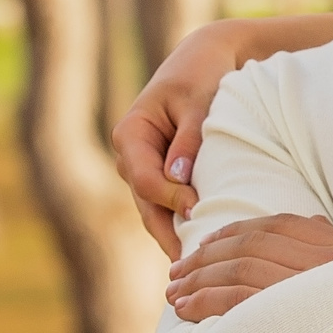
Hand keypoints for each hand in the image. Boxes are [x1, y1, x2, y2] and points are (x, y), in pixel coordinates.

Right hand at [113, 13, 332, 256]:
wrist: (203, 62)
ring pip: (156, 213)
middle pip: (147, 207)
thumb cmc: (200, 76)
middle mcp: (130, 157)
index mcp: (130, 134)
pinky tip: (202, 252)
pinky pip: (169, 208)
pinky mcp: (161, 178)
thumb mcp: (197, 101)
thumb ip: (188, 139)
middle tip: (192, 267)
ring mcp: (143, 171)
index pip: (146, 180)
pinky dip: (183, 226)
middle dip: (169, 236)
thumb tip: (178, 178)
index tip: (199, 210)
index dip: (172, 198)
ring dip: (176, 238)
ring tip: (198, 270)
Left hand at [165, 212, 332, 322]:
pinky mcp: (293, 318)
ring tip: (174, 293)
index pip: (278, 225)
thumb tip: (315, 221)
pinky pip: (240, 301)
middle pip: (253, 245)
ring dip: (200, 280)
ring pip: (241, 269)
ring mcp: (311, 288)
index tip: (206, 244)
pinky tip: (186, 310)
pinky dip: (207, 301)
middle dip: (207, 257)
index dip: (236, 232)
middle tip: (177, 270)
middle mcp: (326, 261)